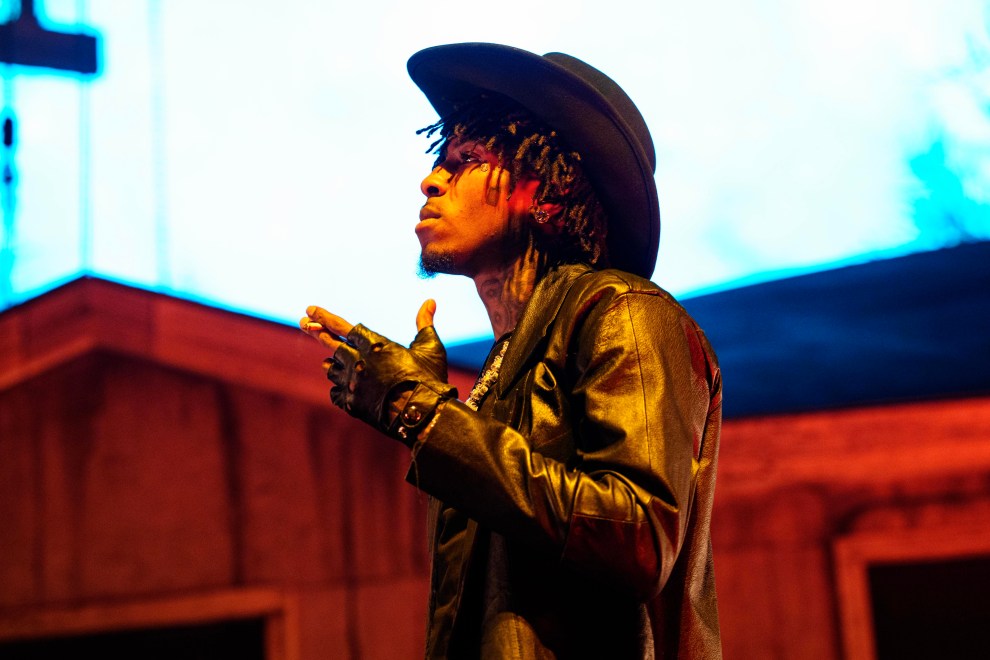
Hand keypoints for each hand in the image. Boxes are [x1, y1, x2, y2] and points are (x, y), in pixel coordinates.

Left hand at [299, 301, 455, 444]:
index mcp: (374, 345)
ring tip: (331, 361)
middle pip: (330, 344)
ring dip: (332, 363)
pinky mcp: (351, 403)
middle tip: (304, 324)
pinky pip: (335, 392)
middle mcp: (357, 361)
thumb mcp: (429, 348)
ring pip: (331, 369)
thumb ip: (424, 323)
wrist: (422, 415)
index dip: (325, 317)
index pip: (341, 326)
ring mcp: (352, 384)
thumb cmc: (428, 379)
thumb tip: (430, 301)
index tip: (310, 310)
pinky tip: (343, 387)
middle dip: (317, 332)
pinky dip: (338, 388)